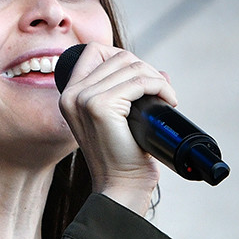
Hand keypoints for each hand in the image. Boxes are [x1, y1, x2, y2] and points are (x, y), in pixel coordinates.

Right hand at [56, 43, 174, 214]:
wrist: (121, 188)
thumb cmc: (124, 158)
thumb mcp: (120, 120)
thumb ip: (128, 93)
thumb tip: (160, 73)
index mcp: (69, 96)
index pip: (94, 51)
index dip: (124, 58)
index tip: (143, 81)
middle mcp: (71, 94)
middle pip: (117, 56)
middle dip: (145, 69)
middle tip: (161, 93)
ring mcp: (83, 99)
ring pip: (130, 65)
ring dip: (155, 78)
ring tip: (167, 98)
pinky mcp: (100, 106)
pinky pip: (138, 81)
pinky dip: (159, 86)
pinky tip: (168, 100)